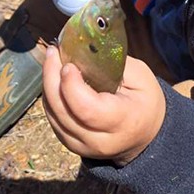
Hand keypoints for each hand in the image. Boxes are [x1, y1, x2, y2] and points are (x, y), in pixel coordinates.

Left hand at [42, 47, 166, 165]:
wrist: (145, 134)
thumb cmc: (144, 101)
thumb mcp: (141, 76)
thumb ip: (113, 63)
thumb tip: (85, 48)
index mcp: (122, 122)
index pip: (87, 109)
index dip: (71, 86)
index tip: (68, 63)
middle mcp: (100, 140)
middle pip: (63, 111)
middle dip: (52, 78)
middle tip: (53, 52)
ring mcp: (83, 146)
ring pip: (53, 115)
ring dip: (48, 86)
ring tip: (53, 60)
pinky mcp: (71, 144)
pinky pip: (53, 119)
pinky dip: (51, 97)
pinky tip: (55, 79)